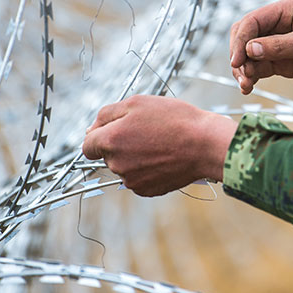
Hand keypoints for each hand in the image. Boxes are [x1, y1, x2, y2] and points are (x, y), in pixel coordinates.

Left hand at [81, 95, 237, 196]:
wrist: (205, 144)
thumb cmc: (174, 119)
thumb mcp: (137, 103)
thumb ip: (106, 114)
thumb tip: (90, 129)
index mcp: (110, 141)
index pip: (88, 145)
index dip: (100, 135)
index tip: (117, 130)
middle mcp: (116, 164)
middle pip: (107, 156)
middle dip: (121, 144)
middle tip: (147, 132)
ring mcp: (131, 180)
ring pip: (124, 167)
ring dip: (134, 157)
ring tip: (160, 144)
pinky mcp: (146, 190)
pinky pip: (138, 179)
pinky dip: (147, 170)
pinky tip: (164, 158)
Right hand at [229, 0, 292, 93]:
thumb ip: (278, 47)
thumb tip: (249, 51)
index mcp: (286, 10)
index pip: (252, 21)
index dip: (240, 41)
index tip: (237, 61)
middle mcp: (280, 24)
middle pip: (245, 36)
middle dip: (238, 54)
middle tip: (241, 74)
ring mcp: (280, 43)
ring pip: (249, 54)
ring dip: (243, 69)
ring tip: (246, 86)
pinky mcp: (283, 61)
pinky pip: (260, 67)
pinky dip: (252, 76)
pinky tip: (249, 87)